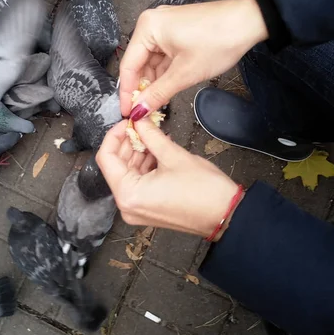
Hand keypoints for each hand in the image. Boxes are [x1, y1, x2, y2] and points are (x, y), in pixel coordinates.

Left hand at [96, 119, 240, 240]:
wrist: (226, 215)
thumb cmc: (204, 191)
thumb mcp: (173, 155)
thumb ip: (150, 135)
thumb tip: (139, 119)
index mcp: (128, 194)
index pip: (106, 158)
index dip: (114, 135)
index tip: (128, 121)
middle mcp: (127, 206)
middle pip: (115, 166)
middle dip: (127, 142)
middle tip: (141, 124)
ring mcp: (136, 209)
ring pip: (127, 173)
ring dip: (137, 152)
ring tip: (152, 135)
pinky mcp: (147, 208)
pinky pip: (137, 182)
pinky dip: (144, 165)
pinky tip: (157, 149)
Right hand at [120, 0, 267, 117]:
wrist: (249, 22)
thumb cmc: (218, 41)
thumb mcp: (185, 73)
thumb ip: (158, 94)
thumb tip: (138, 111)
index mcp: (147, 27)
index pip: (128, 66)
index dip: (127, 93)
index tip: (127, 113)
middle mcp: (151, 23)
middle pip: (138, 63)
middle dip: (142, 88)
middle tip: (143, 112)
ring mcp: (164, 26)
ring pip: (151, 61)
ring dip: (154, 82)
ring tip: (156, 104)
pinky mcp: (176, 31)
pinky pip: (163, 55)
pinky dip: (165, 73)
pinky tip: (167, 89)